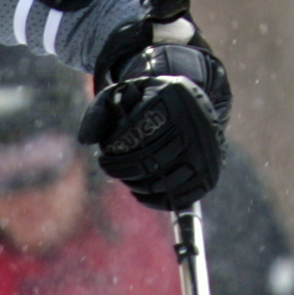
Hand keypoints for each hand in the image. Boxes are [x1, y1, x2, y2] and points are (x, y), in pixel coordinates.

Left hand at [78, 42, 230, 210]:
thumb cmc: (147, 101)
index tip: (106, 148)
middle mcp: (195, 124)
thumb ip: (99, 112)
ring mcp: (205, 152)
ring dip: (134, 184)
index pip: (134, 134)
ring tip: (125, 174)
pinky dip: (153, 200)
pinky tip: (140, 190)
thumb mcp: (122, 94)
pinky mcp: (208, 175)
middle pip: (146, 162)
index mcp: (172, 98)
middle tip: (109, 164)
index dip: (113, 147)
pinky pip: (177, 198)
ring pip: (159, 183)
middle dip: (119, 168)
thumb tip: (85, 139)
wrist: (188, 105)